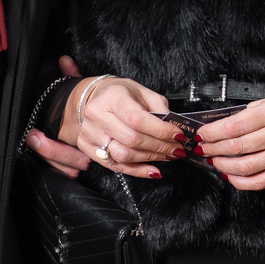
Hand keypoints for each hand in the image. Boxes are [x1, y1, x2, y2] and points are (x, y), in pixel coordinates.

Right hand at [55, 66, 176, 178]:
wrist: (97, 97)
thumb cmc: (122, 95)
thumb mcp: (144, 92)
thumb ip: (160, 108)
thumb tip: (173, 130)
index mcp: (113, 96)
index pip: (137, 119)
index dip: (160, 131)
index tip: (177, 135)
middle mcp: (97, 114)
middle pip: (131, 139)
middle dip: (159, 147)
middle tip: (176, 148)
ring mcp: (89, 132)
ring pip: (123, 155)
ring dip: (150, 159)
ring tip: (166, 155)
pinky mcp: (87, 147)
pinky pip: (115, 166)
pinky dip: (137, 171)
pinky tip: (152, 170)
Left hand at [198, 92, 264, 189]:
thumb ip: (251, 111)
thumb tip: (223, 124)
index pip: (235, 125)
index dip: (213, 132)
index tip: (202, 133)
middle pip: (238, 146)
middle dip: (214, 148)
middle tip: (203, 148)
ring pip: (246, 166)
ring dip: (223, 165)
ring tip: (213, 160)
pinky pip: (260, 181)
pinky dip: (240, 181)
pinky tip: (230, 175)